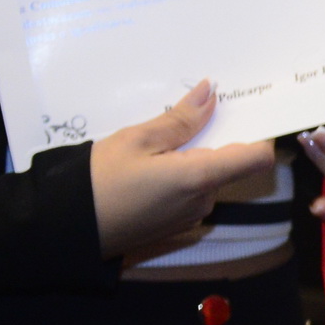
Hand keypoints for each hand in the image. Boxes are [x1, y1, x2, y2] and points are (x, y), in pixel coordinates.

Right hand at [89, 81, 276, 255]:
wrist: (64, 231)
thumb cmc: (96, 183)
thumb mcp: (136, 140)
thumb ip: (180, 119)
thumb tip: (211, 93)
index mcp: (200, 179)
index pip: (257, 157)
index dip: (259, 133)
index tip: (246, 111)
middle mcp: (203, 201)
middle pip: (230, 163)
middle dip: (216, 138)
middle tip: (194, 112)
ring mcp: (190, 216)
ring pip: (209, 176)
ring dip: (195, 156)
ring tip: (164, 137)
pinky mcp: (174, 225)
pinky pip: (191, 192)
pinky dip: (182, 174)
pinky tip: (153, 163)